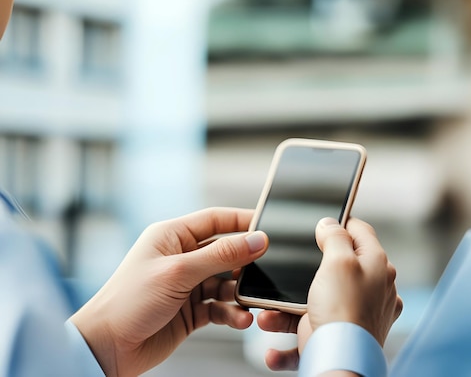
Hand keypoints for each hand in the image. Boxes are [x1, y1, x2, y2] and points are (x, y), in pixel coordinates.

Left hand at [70, 207, 267, 375]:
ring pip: (226, 282)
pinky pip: (220, 307)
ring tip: (250, 302)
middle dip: (245, 263)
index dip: (242, 221)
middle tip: (265, 271)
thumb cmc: (128, 302)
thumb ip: (221, 255)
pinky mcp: (190, 311)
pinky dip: (231, 313)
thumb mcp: (178, 272)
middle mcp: (181, 258)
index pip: (215, 220)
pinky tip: (239, 319)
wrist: (106, 347)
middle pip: (225, 252)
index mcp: (172, 236)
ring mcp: (186, 285)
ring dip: (239, 293)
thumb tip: (256, 240)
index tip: (268, 227)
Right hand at [257, 217, 402, 370]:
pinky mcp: (340, 338)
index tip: (322, 222)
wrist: (341, 363)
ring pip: (314, 306)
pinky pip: (308, 338)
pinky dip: (287, 346)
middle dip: (300, 276)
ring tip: (268, 318)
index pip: (361, 233)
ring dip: (284, 313)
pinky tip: (273, 350)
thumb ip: (335, 236)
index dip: (340, 223)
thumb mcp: (338, 261)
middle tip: (285, 275)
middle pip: (332, 270)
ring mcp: (356, 315)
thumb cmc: (344, 313)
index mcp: (377, 266)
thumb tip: (330, 223)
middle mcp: (371, 290)